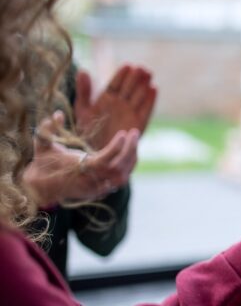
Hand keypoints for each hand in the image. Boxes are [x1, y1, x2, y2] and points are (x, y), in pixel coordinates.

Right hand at [23, 111, 138, 206]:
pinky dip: (128, 166)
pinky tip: (130, 152)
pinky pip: (120, 180)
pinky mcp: (101, 191)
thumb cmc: (43, 162)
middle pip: (118, 168)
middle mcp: (91, 181)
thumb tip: (58, 113)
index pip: (103, 160)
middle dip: (129, 150)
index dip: (116, 148)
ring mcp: (97, 188)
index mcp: (78, 170)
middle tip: (134, 132)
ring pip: (122, 176)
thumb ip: (47, 129)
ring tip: (134, 140)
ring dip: (131, 158)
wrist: (42, 186)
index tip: (124, 133)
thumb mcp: (42, 144)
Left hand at [74, 65, 156, 148]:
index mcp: (106, 99)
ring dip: (144, 85)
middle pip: (129, 87)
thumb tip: (83, 70)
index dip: (121, 75)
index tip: (127, 65)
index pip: (115, 84)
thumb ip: (84, 91)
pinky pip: (146, 110)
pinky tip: (154, 89)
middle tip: (141, 68)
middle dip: (136, 77)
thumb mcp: (82, 109)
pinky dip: (151, 101)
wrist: (97, 154)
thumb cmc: (87, 133)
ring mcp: (130, 113)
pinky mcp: (138, 124)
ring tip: (149, 74)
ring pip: (139, 96)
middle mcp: (120, 104)